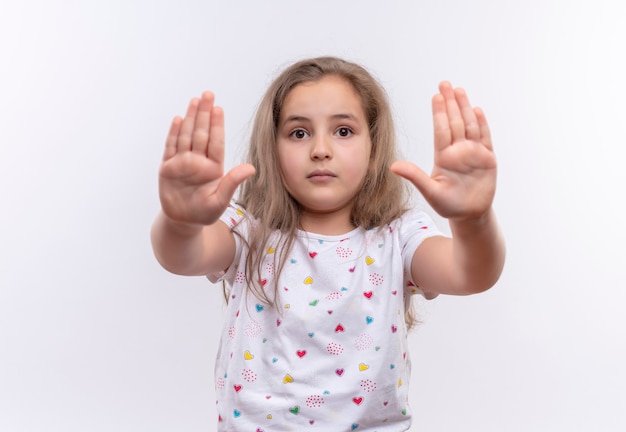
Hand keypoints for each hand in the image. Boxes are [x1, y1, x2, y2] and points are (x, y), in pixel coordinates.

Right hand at [158, 92, 254, 225]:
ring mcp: (182, 162)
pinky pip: (171, 147)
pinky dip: (174, 133)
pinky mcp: (168, 167)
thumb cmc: (204, 212)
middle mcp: (198, 161)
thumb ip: (233, 182)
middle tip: (208, 94)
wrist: (183, 221)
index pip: (215, 142)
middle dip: (204, 113)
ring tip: (195, 101)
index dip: (217, 125)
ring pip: (187, 136)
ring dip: (191, 118)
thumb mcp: (221, 200)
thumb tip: (251, 168)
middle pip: (201, 133)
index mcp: (213, 168)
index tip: (219, 109)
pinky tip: (178, 119)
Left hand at [391, 82, 496, 220]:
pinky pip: (484, 137)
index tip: (436, 95)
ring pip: (469, 125)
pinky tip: (477, 110)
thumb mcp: (430, 191)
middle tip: (445, 83)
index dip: (439, 113)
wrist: (470, 214)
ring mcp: (473, 153)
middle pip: (454, 122)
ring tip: (460, 91)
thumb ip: (415, 176)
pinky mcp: (487, 158)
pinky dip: (482, 124)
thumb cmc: (448, 204)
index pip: (441, 129)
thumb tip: (393, 166)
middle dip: (450, 103)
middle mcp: (458, 151)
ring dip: (465, 108)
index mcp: (443, 156)